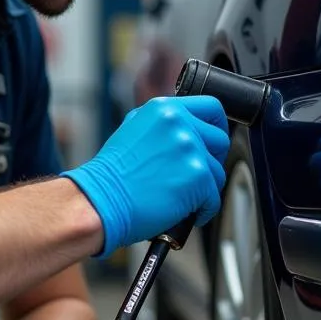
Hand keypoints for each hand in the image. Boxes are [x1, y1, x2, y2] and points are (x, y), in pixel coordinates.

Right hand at [62, 95, 229, 256]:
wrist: (100, 200)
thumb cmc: (111, 174)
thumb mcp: (134, 129)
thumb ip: (164, 125)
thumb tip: (186, 130)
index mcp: (165, 109)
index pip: (211, 108)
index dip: (216, 127)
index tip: (212, 141)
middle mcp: (180, 124)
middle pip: (220, 140)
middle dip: (211, 160)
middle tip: (196, 174)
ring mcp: (190, 150)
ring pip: (217, 172)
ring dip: (204, 188)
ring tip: (181, 196)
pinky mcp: (198, 178)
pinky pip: (214, 198)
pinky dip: (203, 210)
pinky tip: (184, 212)